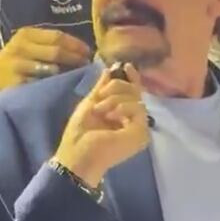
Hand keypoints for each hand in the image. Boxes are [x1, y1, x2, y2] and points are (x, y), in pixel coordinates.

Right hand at [0, 28, 90, 100]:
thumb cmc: (10, 65)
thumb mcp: (25, 49)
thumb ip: (47, 47)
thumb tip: (81, 52)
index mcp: (26, 34)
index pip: (58, 36)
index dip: (76, 45)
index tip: (90, 53)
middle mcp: (21, 46)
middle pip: (56, 51)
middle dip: (76, 59)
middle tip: (88, 68)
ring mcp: (17, 64)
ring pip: (51, 68)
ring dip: (68, 73)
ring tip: (78, 78)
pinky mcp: (15, 82)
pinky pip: (41, 84)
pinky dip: (54, 86)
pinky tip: (62, 89)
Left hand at [53, 63, 149, 187]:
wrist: (78, 154)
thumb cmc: (79, 133)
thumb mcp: (90, 104)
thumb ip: (101, 88)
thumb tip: (110, 69)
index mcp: (120, 114)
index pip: (132, 92)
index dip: (131, 78)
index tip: (125, 66)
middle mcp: (132, 120)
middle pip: (135, 91)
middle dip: (116, 87)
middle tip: (100, 99)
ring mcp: (139, 127)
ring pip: (136, 98)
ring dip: (115, 99)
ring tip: (101, 111)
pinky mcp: (142, 132)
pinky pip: (139, 108)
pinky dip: (123, 107)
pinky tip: (111, 116)